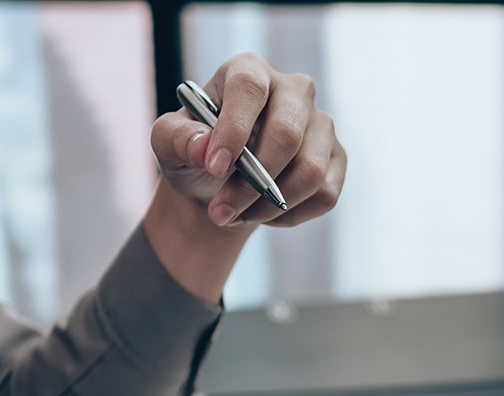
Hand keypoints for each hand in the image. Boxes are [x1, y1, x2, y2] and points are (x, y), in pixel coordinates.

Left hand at [143, 53, 345, 303]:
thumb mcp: (167, 144)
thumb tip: (204, 147)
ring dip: (270, 206)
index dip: (234, 129)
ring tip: (236, 215)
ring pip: (311, 171)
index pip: (249, 88)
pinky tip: (265, 212)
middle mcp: (293, 90)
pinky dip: (289, 215)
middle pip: (288, 133)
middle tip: (220, 210)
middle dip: (254, 182)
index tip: (215, 168)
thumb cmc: (194, 153)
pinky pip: (325, 194)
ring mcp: (321, 124)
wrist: (218, 184)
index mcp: (248, 71)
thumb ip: (176, 138)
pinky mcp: (336, 158)